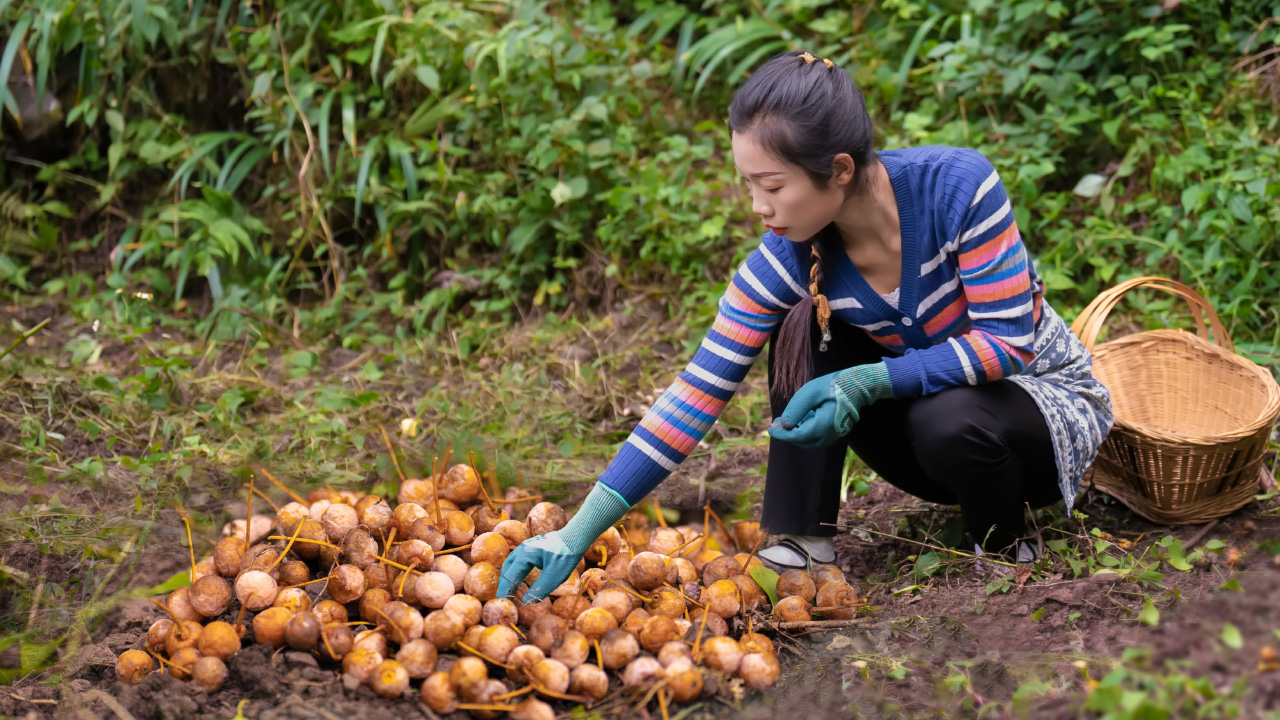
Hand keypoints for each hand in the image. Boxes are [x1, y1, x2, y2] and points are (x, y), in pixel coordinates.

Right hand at [496, 531, 582, 601]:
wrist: (576, 538)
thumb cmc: (566, 556)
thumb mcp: (554, 576)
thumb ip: (539, 590)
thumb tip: (525, 602)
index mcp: (525, 555)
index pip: (510, 576)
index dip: (506, 591)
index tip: (504, 603)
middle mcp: (522, 549)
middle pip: (507, 569)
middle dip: (505, 584)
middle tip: (504, 598)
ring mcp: (526, 546)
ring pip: (511, 563)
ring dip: (509, 577)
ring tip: (509, 590)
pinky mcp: (532, 547)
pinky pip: (518, 560)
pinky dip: (515, 571)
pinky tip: (519, 579)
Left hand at [768, 362, 891, 447]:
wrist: (857, 386)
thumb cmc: (833, 387)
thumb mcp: (810, 393)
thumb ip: (795, 410)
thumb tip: (784, 425)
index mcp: (822, 427)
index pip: (796, 437)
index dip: (781, 434)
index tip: (770, 428)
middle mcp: (828, 436)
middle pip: (801, 441)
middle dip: (787, 433)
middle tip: (777, 422)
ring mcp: (834, 436)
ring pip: (809, 440)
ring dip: (797, 431)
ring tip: (789, 417)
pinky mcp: (836, 432)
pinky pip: (817, 436)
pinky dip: (806, 429)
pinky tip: (804, 416)